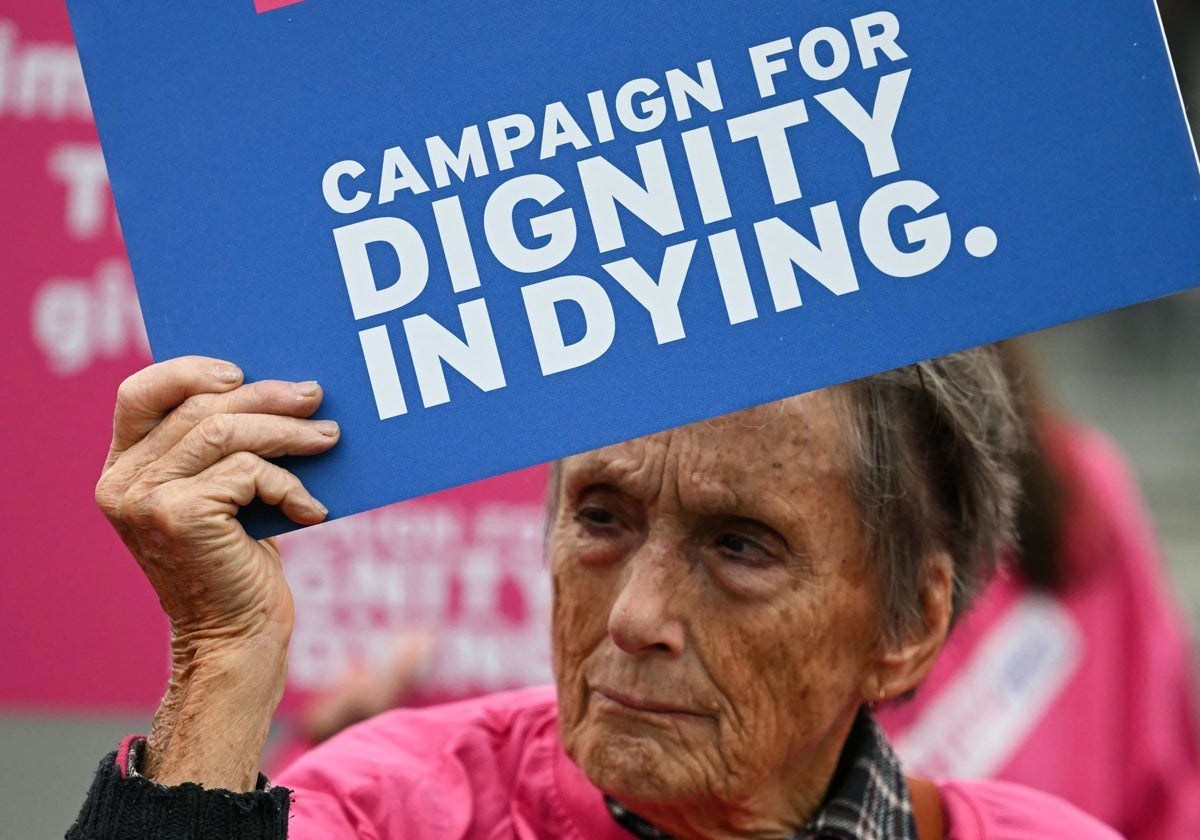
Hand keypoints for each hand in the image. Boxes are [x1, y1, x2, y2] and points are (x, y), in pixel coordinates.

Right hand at [94, 355, 340, 786]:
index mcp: (124, 470)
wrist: (236, 641)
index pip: (139, 393)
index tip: (242, 372)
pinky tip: (312, 509)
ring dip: (288, 433)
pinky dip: (289, 485)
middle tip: (315, 397)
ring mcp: (145, 501)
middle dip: (265, 396)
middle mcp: (122, 483)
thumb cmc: (238, 566)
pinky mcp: (179, 517)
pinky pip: (248, 472)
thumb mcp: (222, 498)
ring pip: (226, 433)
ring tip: (330, 438)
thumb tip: (280, 390)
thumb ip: (221, 450)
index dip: (190, 371)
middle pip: (199, 408)